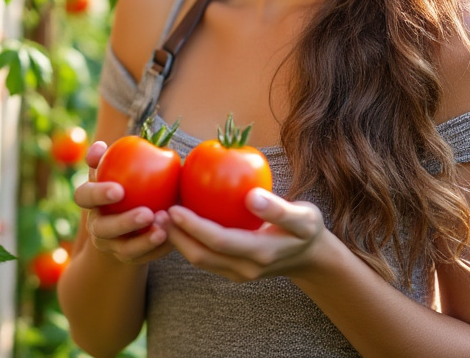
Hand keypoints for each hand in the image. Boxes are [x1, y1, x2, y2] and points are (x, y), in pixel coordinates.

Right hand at [72, 140, 173, 265]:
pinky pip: (144, 258)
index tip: (119, 190)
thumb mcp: (115, 170)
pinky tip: (175, 238)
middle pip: (103, 228)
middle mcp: (97, 226)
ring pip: (124, 249)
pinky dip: (158, 249)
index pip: (84, 197)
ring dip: (144, 240)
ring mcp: (112, 246)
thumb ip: (108, 158)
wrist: (128, 221)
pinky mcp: (130, 259)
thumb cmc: (126, 183)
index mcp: (90, 201)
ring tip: (164, 229)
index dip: (98, 194)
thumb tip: (100, 147)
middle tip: (147, 214)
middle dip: (124, 223)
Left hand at [165, 188, 326, 282]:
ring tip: (160, 218)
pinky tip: (177, 224)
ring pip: (200, 261)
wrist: (312, 258)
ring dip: (178, 242)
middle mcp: (246, 268)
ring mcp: (238, 273)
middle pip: (202, 256)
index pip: (219, 241)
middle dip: (176, 237)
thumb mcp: (304, 216)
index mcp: (261, 253)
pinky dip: (188, 243)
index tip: (174, 208)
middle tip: (157, 212)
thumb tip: (251, 196)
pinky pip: (206, 258)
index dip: (193, 226)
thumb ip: (279, 208)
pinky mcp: (232, 271)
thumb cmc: (307, 229)